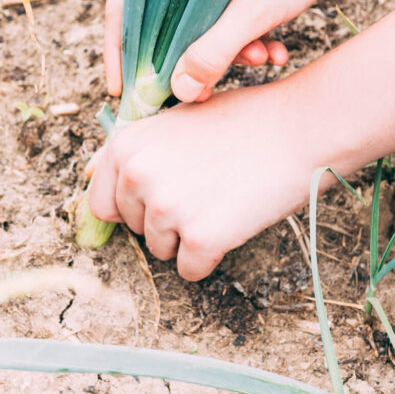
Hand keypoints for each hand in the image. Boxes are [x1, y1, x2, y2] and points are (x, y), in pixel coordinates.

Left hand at [87, 80, 319, 280]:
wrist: (299, 130)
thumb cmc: (244, 122)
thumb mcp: (176, 122)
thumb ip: (138, 153)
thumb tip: (95, 177)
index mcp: (126, 146)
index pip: (102, 204)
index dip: (135, 205)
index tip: (165, 194)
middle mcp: (137, 175)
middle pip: (135, 229)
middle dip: (167, 219)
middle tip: (207, 187)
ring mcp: (166, 207)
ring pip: (162, 251)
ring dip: (190, 236)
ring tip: (222, 198)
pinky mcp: (199, 237)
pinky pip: (191, 271)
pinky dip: (212, 256)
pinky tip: (233, 221)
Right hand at [104, 0, 391, 101]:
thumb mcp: (257, 6)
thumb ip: (214, 51)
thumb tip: (179, 91)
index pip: (126, 1)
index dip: (121, 50)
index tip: (125, 91)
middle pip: (165, 17)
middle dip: (188, 59)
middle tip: (200, 93)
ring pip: (204, 19)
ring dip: (228, 50)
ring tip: (262, 61)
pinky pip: (234, 12)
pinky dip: (250, 35)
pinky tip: (277, 51)